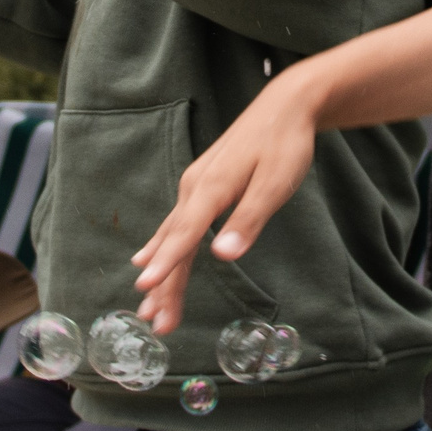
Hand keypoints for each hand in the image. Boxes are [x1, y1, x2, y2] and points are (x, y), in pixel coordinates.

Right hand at [131, 73, 322, 333]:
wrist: (284, 106)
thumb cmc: (284, 145)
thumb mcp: (274, 184)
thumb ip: (248, 220)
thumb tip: (223, 256)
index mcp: (211, 188)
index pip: (184, 234)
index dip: (166, 264)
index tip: (147, 290)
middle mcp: (194, 188)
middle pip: (174, 243)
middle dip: (164, 285)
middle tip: (155, 324)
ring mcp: (194, 186)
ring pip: (172, 237)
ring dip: (162, 273)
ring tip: (148, 308)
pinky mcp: (201, 187)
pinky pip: (176, 225)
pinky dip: (163, 248)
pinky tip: (147, 261)